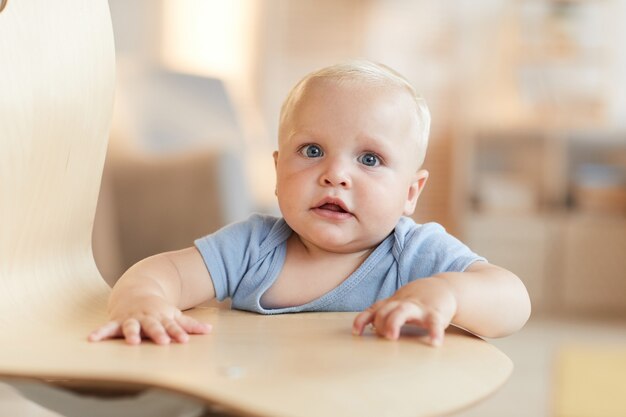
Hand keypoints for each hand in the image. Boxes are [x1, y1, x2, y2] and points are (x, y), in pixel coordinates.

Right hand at [88, 295, 211, 344]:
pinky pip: (107, 328)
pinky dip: (99, 333)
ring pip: (131, 327)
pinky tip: (91, 339)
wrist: (136, 290)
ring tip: (133, 342)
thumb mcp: (174, 315)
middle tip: (163, 342)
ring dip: (132, 333)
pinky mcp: (116, 321)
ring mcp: (131, 319)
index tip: (184, 341)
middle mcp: (146, 318)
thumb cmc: (158, 309)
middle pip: (153, 326)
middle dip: (158, 333)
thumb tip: (209, 331)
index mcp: (161, 317)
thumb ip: (189, 325)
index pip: (172, 326)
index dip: (178, 333)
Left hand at [352, 277, 456, 345]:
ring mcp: (418, 308)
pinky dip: (434, 332)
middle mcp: (402, 305)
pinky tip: (434, 342)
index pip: (373, 310)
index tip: (356, 332)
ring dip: (394, 322)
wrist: (443, 288)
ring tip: (391, 336)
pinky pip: (434, 323)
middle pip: (385, 310)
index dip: (362, 320)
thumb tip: (366, 330)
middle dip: (379, 322)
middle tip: (380, 335)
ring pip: (402, 311)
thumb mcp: (397, 305)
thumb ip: (383, 316)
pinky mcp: (435, 314)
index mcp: (392, 305)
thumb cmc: (415, 301)